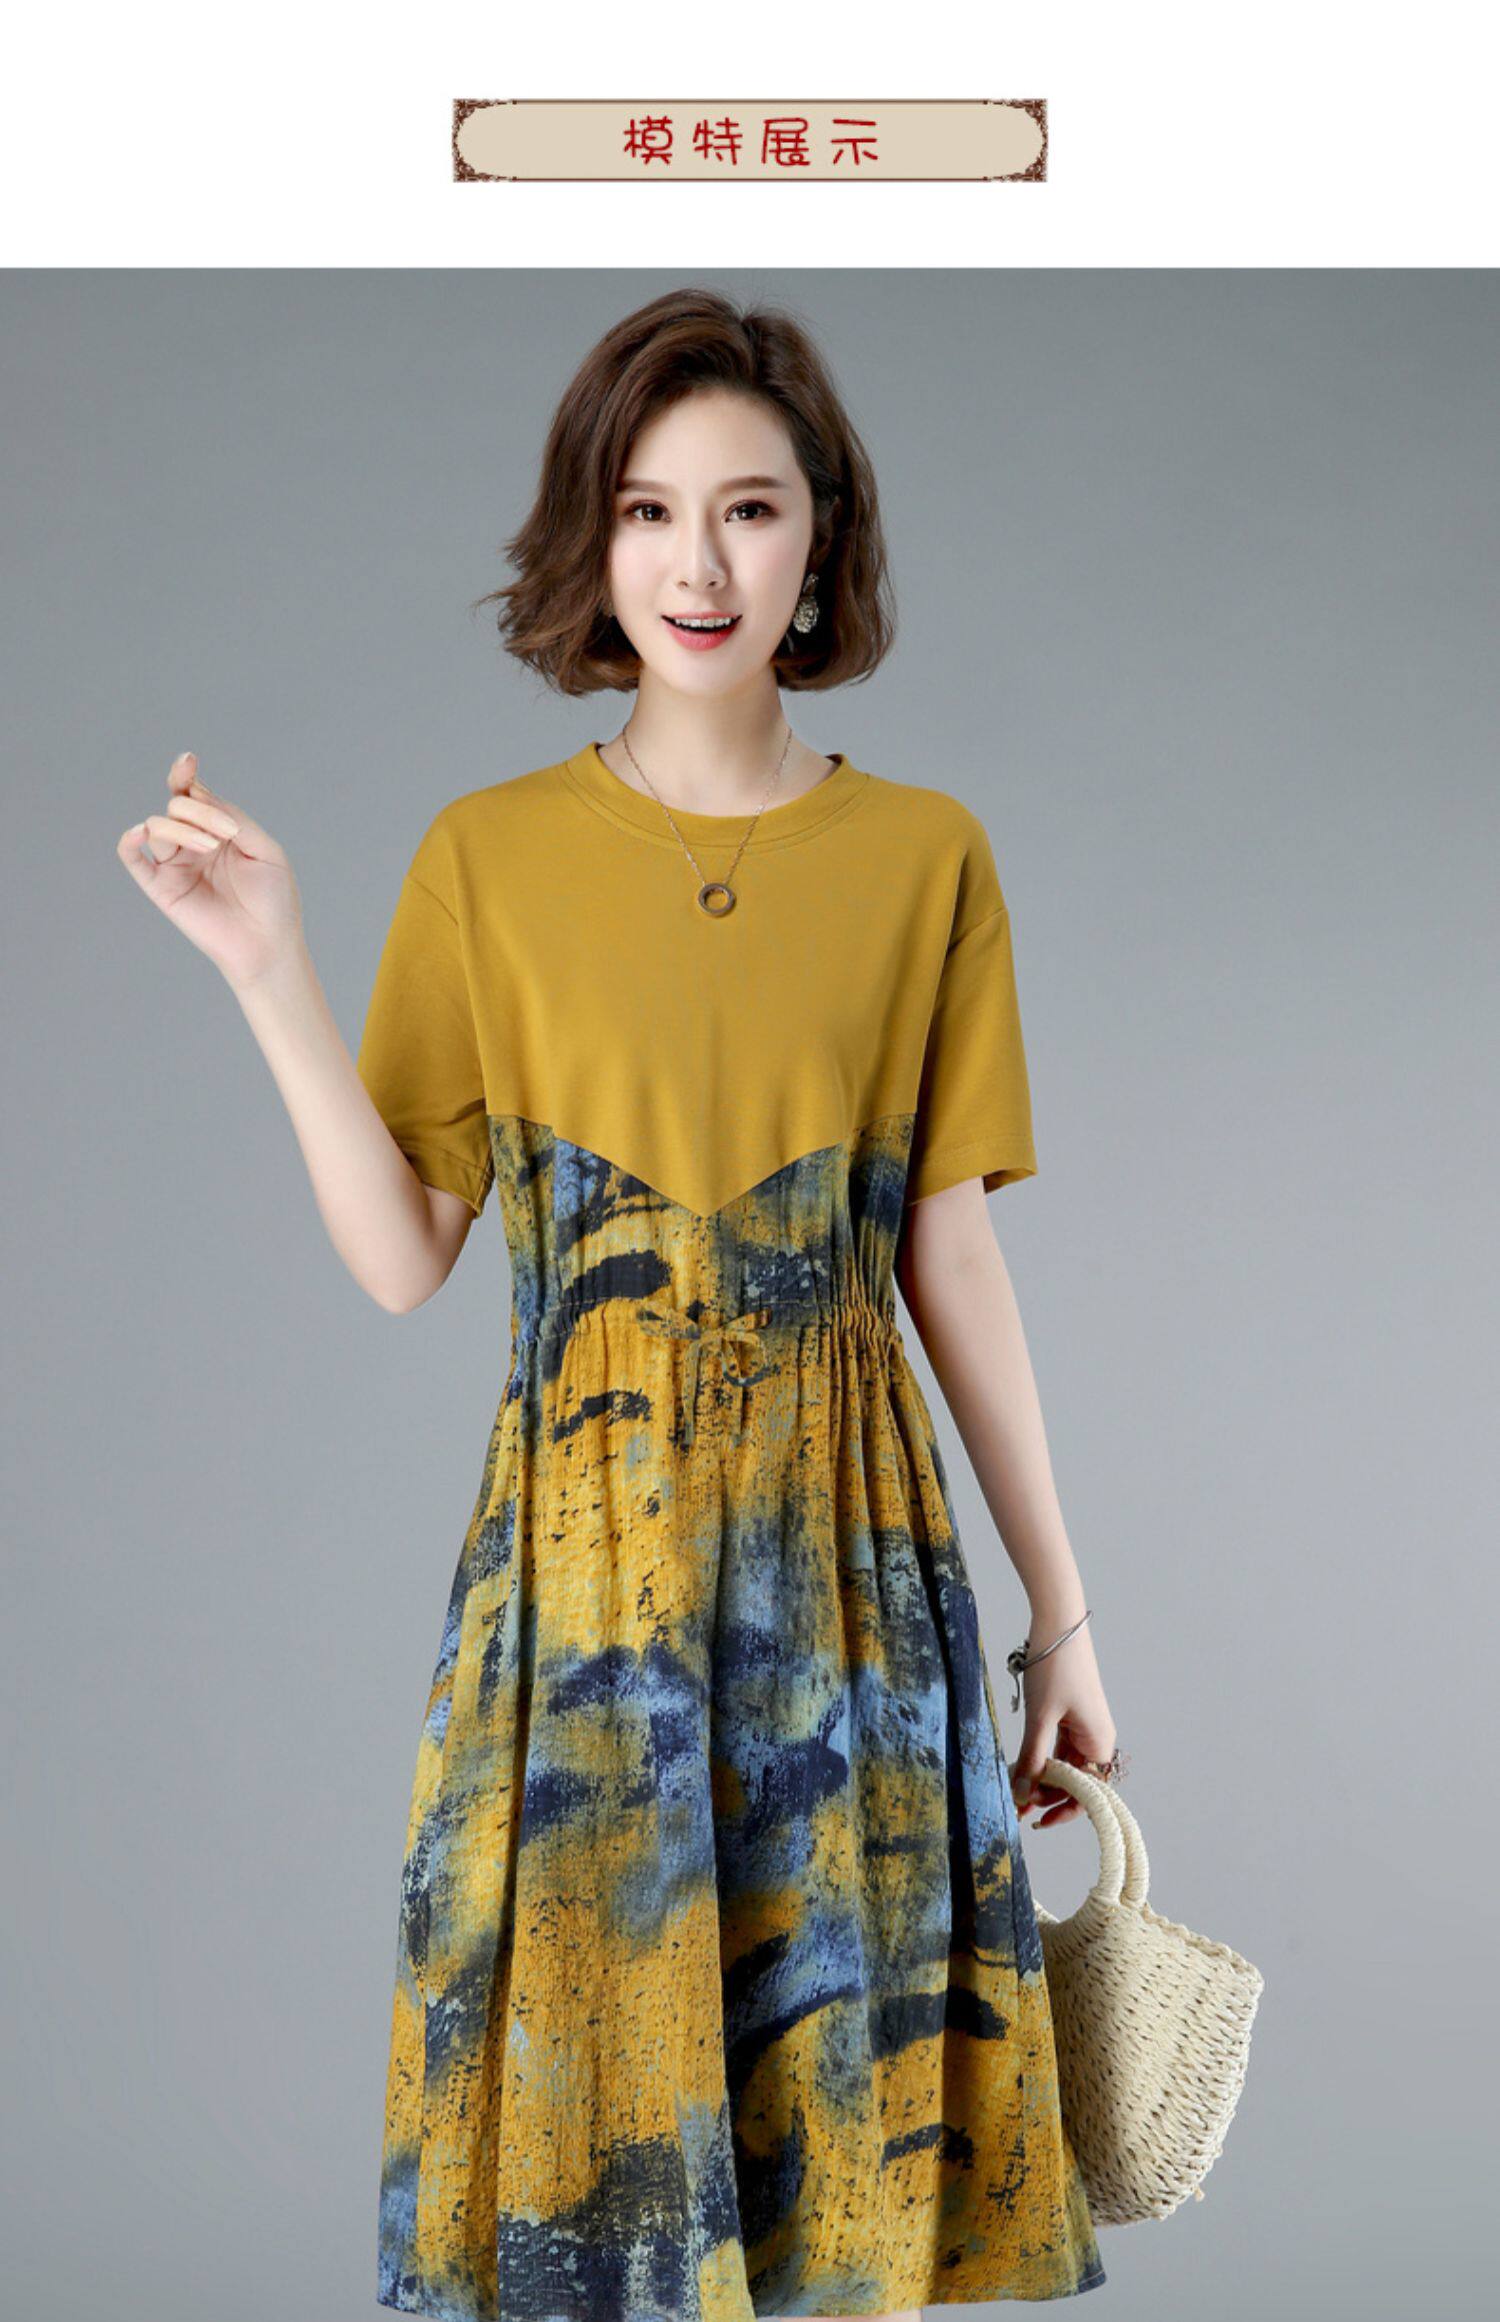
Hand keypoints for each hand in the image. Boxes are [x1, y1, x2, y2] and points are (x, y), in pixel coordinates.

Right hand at [117, 751, 303, 988]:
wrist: (268, 945)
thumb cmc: (273, 899)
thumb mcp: (264, 849)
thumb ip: (233, 818)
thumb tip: (197, 794)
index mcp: (219, 830)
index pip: (193, 795)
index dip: (185, 775)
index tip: (187, 762)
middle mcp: (194, 843)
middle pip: (177, 806)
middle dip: (200, 812)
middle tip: (227, 835)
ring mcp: (175, 865)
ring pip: (158, 827)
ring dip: (183, 829)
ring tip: (211, 847)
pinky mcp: (162, 888)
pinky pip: (133, 858)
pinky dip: (129, 841)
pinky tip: (139, 832)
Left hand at [1008, 1620, 1116, 1829]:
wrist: (1058, 1624)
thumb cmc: (1056, 1668)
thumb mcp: (1040, 1718)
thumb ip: (1032, 1758)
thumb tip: (1023, 1795)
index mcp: (1099, 1743)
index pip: (1088, 1794)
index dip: (1063, 1810)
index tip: (1036, 1821)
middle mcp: (1095, 1738)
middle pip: (1074, 1781)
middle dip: (1046, 1795)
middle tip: (1015, 1804)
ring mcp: (1083, 1727)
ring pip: (1064, 1765)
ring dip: (1041, 1778)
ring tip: (1014, 1787)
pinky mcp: (1070, 1715)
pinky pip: (1058, 1748)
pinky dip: (1040, 1758)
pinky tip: (1020, 1765)